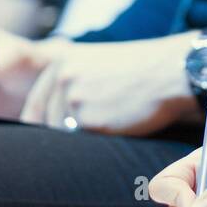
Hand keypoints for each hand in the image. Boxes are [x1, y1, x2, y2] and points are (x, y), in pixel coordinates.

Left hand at [19, 31, 199, 133]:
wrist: (171, 71)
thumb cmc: (142, 69)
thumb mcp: (98, 64)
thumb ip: (72, 82)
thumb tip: (52, 116)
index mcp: (62, 61)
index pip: (36, 105)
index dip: (41, 124)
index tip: (46, 140)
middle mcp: (61, 78)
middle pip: (46, 123)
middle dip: (62, 134)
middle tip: (83, 139)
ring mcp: (73, 99)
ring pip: (64, 136)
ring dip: (81, 139)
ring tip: (111, 126)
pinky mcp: (88, 120)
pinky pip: (83, 144)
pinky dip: (97, 144)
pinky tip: (117, 130)